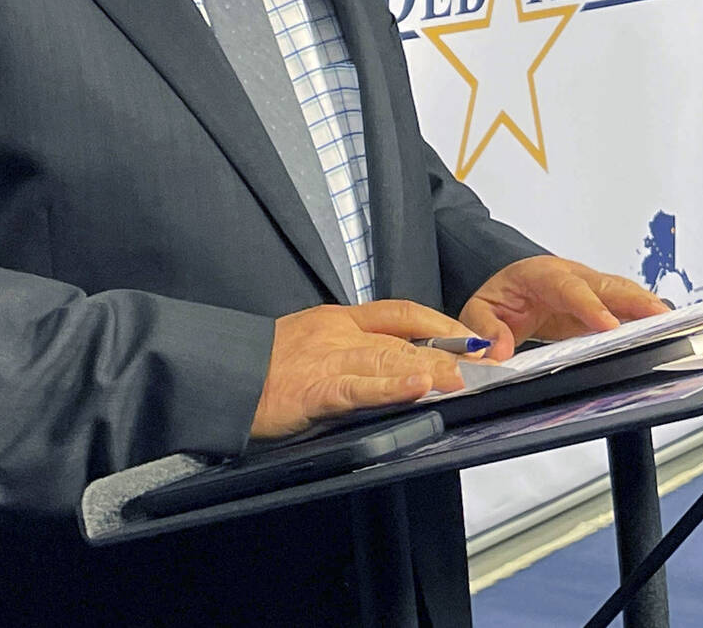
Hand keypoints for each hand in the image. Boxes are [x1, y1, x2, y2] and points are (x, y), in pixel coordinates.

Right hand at [251, 298, 475, 439]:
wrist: (215, 378)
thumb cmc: (260, 370)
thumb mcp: (310, 346)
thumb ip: (351, 352)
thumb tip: (397, 366)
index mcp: (339, 321)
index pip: (402, 312)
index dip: (440, 323)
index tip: (471, 338)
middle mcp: (339, 334)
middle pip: (405, 340)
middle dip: (449, 353)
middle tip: (486, 365)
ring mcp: (327, 360)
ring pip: (391, 360)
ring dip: (433, 370)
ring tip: (466, 377)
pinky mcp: (314, 389)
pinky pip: (360, 388)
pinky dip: (392, 389)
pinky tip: (419, 390)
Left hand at [458, 256, 670, 362]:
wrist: (507, 278)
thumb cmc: (500, 292)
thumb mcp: (478, 311)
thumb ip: (486, 330)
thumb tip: (498, 352)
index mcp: (543, 274)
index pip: (570, 288)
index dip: (591, 306)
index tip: (607, 325)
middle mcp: (573, 275)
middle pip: (610, 285)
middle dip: (636, 301)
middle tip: (659, 318)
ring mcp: (591, 287)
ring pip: (624, 293)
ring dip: (647, 307)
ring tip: (672, 324)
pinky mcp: (600, 302)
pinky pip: (626, 306)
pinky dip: (645, 315)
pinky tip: (662, 327)